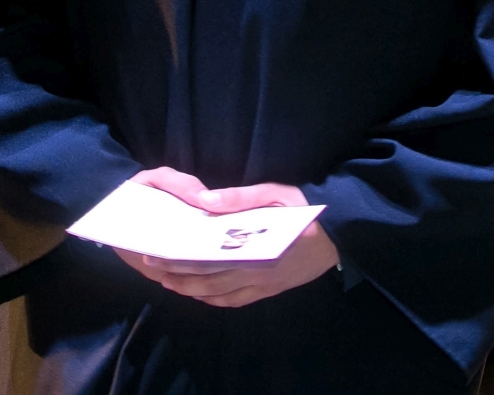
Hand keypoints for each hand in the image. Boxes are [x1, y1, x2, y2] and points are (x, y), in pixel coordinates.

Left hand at [111, 177, 337, 308]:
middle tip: (154, 270)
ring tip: (170, 284)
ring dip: (193, 291)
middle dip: (178, 276)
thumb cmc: (305, 209)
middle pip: (209, 279)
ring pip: (220, 294)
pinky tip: (204, 297)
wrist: (339, 236)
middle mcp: (255, 271)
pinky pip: (238, 301)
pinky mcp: (270, 290)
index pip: (207, 258)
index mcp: (253, 247)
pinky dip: (217, 301)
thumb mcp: (276, 193)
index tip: (158, 255)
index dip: (180, 260)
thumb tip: (205, 201)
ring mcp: (263, 284)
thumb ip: (240, 198)